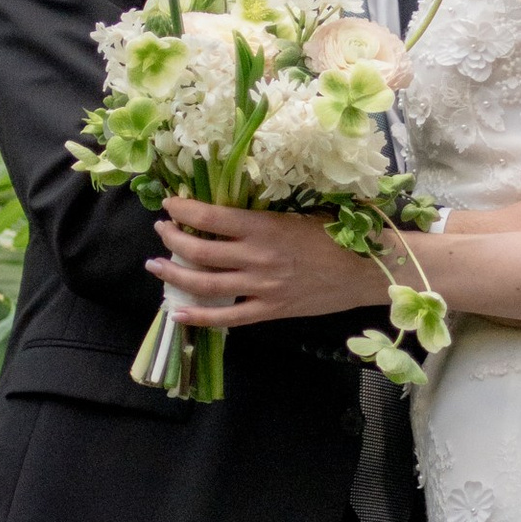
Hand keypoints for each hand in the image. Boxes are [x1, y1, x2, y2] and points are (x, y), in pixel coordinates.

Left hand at [152, 196, 383, 327]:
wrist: (364, 270)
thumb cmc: (336, 236)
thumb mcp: (295, 215)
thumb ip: (260, 218)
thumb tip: (225, 213)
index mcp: (264, 227)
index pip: (211, 216)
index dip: (183, 209)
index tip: (170, 204)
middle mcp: (257, 257)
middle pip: (199, 250)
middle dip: (172, 238)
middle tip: (161, 231)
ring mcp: (260, 287)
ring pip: (204, 283)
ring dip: (174, 273)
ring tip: (156, 265)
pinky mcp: (268, 310)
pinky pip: (226, 317)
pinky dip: (198, 316)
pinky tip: (177, 311)